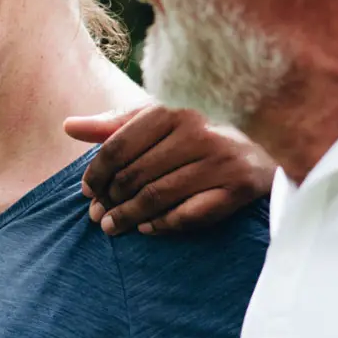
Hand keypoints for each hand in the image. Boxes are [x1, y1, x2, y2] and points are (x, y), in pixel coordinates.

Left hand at [66, 104, 275, 235]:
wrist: (269, 139)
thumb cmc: (203, 127)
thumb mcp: (161, 118)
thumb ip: (116, 124)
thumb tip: (68, 127)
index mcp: (173, 108)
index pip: (118, 146)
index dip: (96, 173)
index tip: (87, 191)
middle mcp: (198, 131)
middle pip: (135, 174)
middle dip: (110, 200)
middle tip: (98, 216)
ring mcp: (220, 159)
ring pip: (158, 196)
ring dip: (129, 217)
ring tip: (113, 227)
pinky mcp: (239, 186)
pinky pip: (190, 214)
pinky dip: (164, 224)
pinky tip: (148, 229)